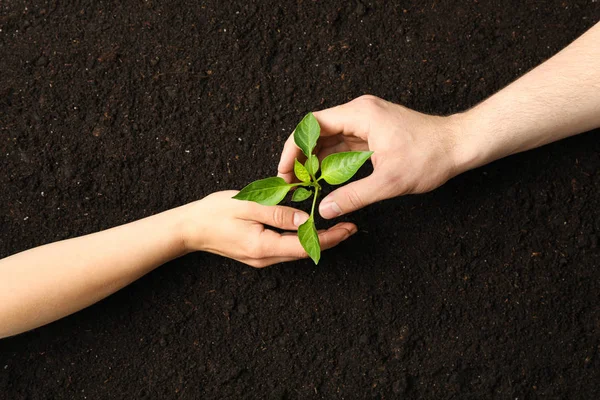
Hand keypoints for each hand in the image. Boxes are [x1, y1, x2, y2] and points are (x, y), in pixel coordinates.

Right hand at [181, 191, 356, 267]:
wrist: (189, 228)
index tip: (349, 229)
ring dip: (317, 240)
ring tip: (336, 226)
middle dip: (329, 240)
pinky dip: (301, 238)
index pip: (305, 246)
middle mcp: (265, 258)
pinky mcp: (257, 253)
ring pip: (296, 250)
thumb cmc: (214, 213)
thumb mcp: (246, 206)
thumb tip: (305, 219)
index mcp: (263, 246)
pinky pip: (285, 248)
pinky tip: (308, 227)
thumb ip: (277, 212)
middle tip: (351, 227)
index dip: (330, 238)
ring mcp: (261, 258)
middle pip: (305, 251)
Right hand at [277, 95, 461, 217]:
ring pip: (330, 137)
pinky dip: (332, 159)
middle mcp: (360, 112)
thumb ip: (353, 196)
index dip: (293, 146)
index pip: (312, 124)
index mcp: (360, 114)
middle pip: (318, 130)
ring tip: (303, 182)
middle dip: (301, 155)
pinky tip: (325, 177)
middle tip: (290, 180)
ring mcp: (367, 120)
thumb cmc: (430, 157)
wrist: (460, 145)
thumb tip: (324, 210)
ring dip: (316, 158)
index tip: (284, 169)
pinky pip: (344, 143)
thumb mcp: (389, 182)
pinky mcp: (374, 131)